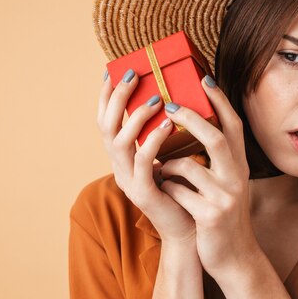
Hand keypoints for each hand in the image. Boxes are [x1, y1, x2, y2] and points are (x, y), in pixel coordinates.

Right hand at [97, 69, 196, 244]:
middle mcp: (120, 166)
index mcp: (125, 156)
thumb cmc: (186, 188)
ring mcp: (127, 180)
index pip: (107, 120)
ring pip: (119, 142)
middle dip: (118, 97)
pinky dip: (152, 140)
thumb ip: (167, 132)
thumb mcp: (173, 155)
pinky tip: (166, 125)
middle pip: (105, 126)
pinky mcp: (142, 193)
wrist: (191, 228)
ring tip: (156, 98)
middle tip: (134, 75)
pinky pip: (141, 162)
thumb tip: (176, 98)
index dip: (108, 96)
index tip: (114, 70)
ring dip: (136, 116)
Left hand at [158, 76, 257, 276]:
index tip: (204, 77)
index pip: (233, 126)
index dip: (220, 101)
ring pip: (188, 167)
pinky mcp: (210, 215)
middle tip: (170, 105)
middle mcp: (237, 178)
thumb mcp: (227, 184)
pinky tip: (165, 193)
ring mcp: (225, 197)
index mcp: (240, 166)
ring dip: (168, 167)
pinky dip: (167, 189)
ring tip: (161, 170)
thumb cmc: (222, 214)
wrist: (234, 256)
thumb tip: (193, 128)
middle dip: (191, 119)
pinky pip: (177, 192)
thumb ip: (216, 160)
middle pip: (216, 138)